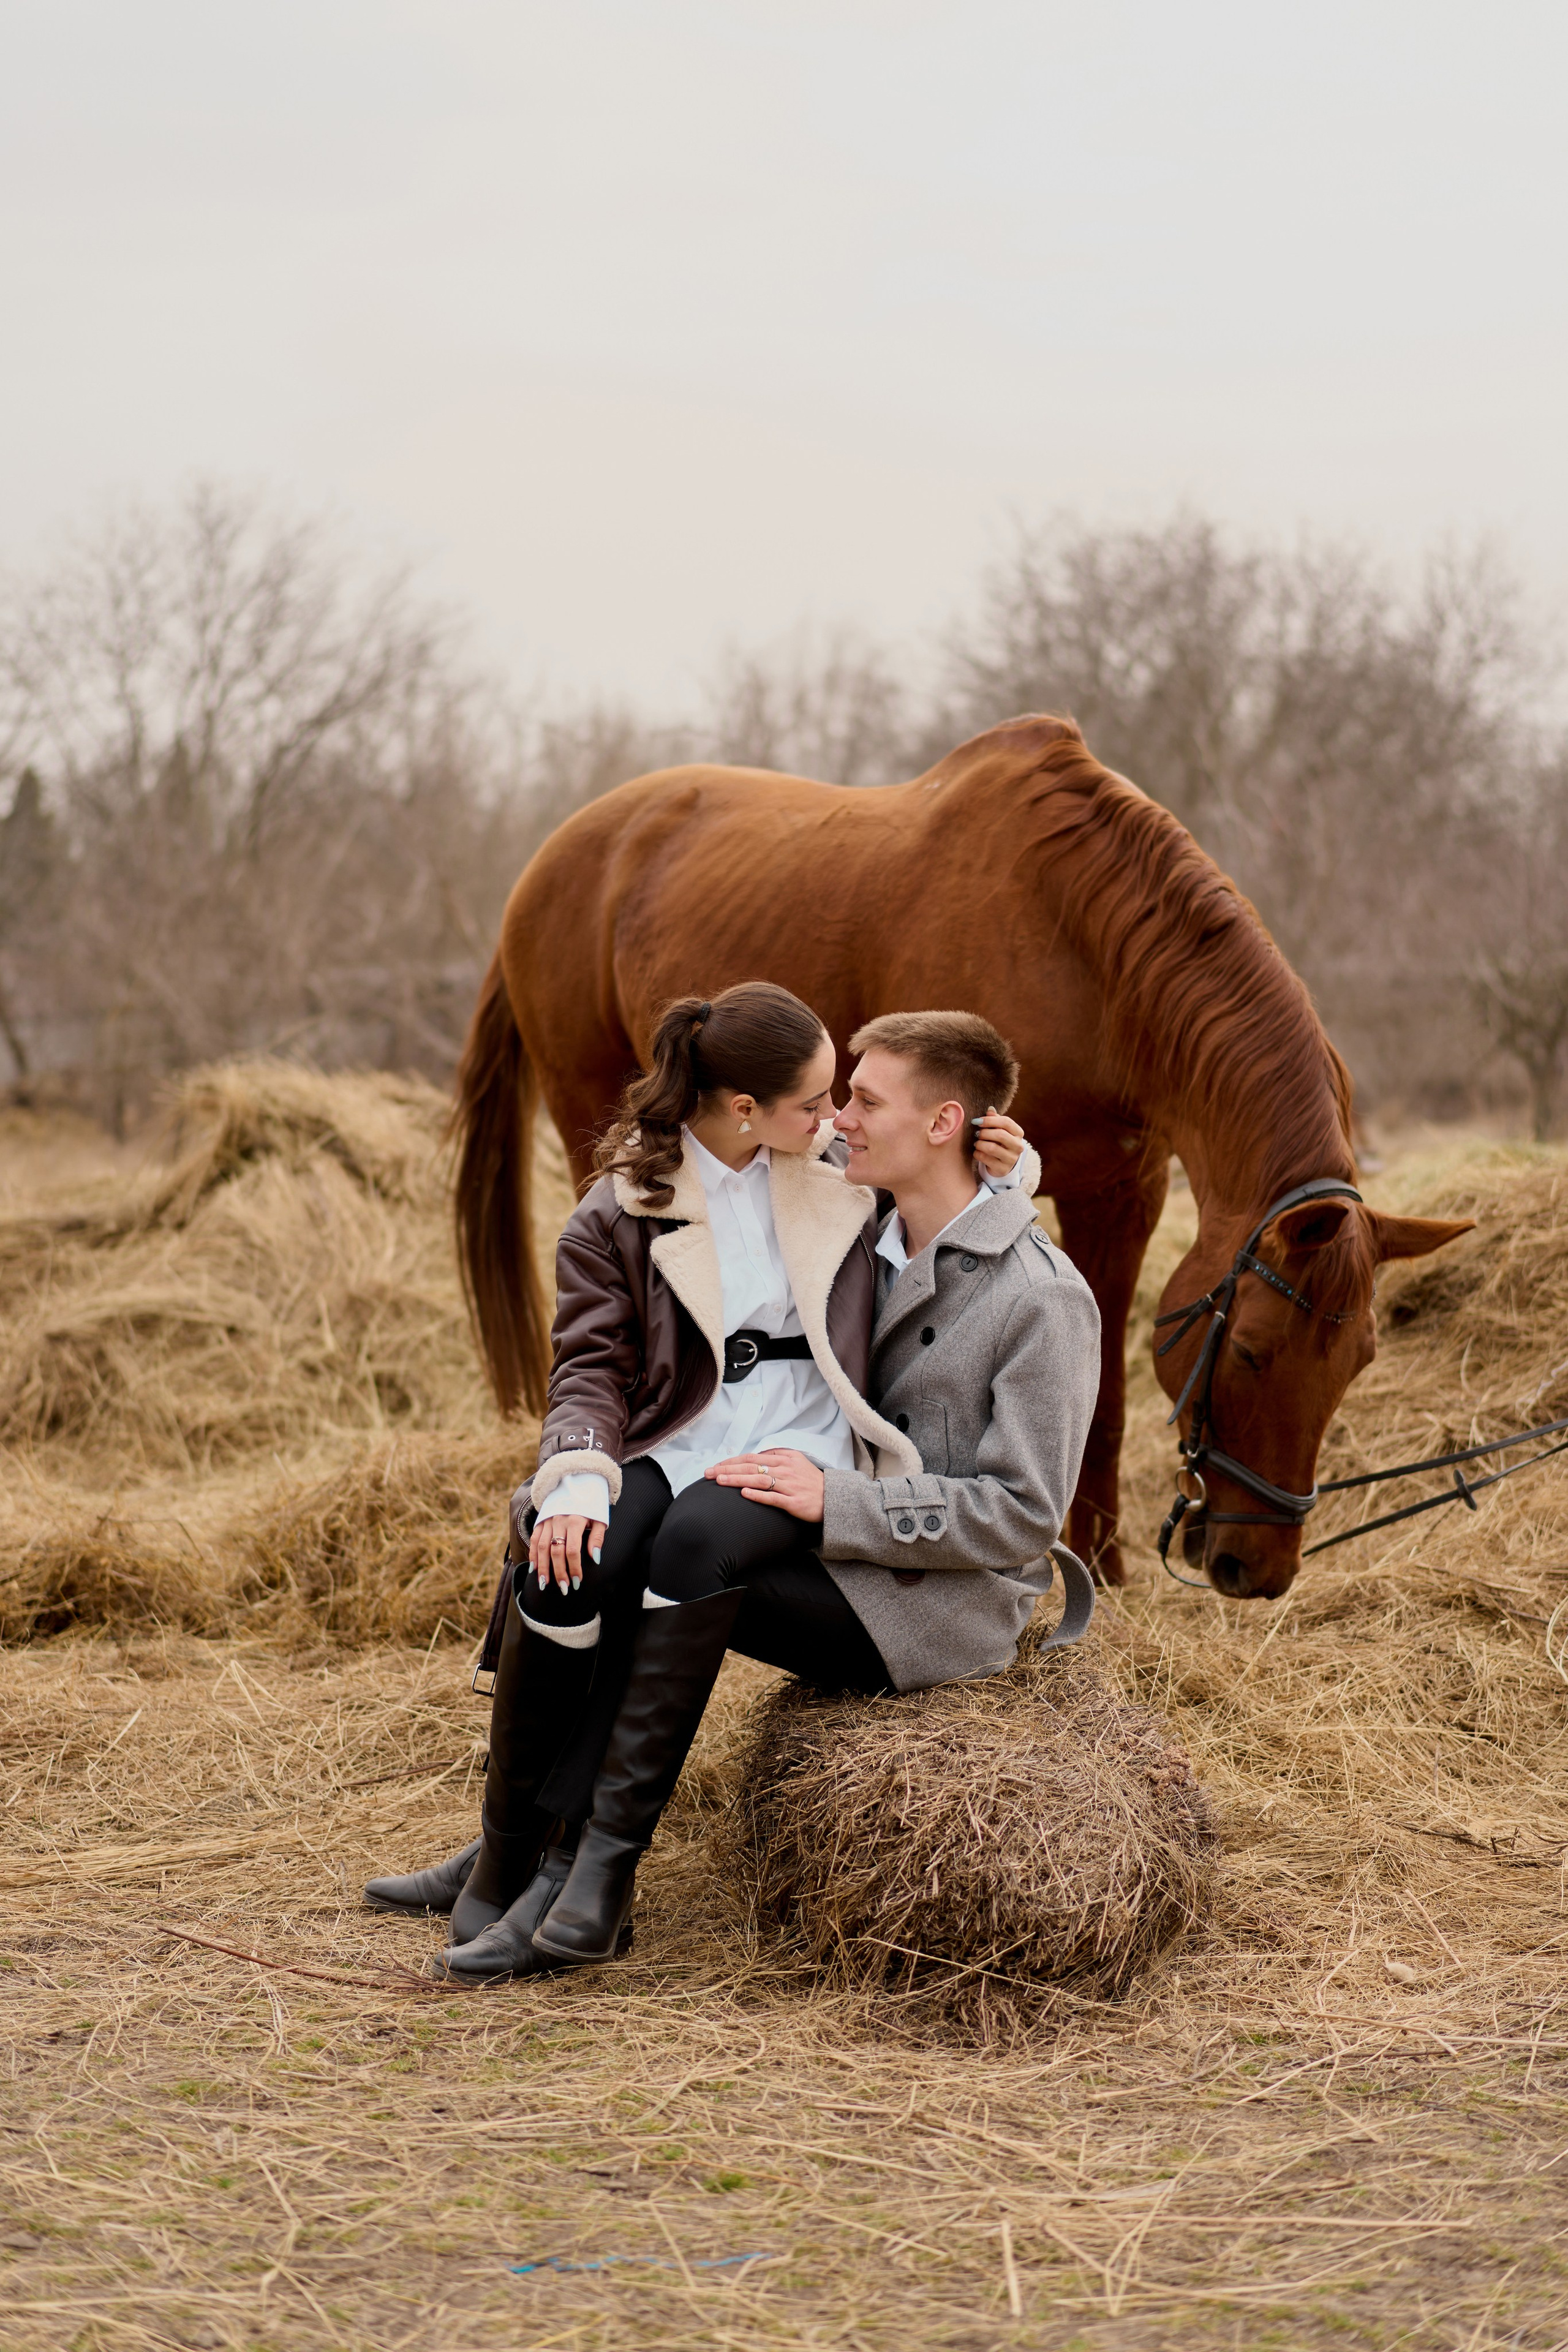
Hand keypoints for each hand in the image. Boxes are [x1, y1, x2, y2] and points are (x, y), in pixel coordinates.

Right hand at [527, 1513, 606, 1592]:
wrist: (576, 1483)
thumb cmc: (591, 1506)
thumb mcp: (599, 1518)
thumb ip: (597, 1537)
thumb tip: (595, 1558)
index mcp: (575, 1520)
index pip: (573, 1550)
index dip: (574, 1568)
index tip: (577, 1582)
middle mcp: (559, 1521)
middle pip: (556, 1551)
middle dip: (559, 1572)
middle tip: (563, 1588)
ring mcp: (548, 1521)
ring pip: (542, 1547)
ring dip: (543, 1567)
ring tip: (544, 1584)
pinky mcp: (540, 1521)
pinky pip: (534, 1540)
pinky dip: (533, 1555)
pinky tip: (533, 1569)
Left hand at [705, 1448, 825, 1520]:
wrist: (834, 1498)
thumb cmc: (812, 1482)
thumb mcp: (797, 1461)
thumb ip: (777, 1456)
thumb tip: (756, 1456)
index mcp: (785, 1458)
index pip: (753, 1457)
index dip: (732, 1461)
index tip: (716, 1465)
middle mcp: (786, 1470)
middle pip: (752, 1467)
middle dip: (727, 1469)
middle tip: (708, 1473)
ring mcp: (790, 1485)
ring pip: (759, 1480)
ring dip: (737, 1480)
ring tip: (719, 1481)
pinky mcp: (794, 1502)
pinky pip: (773, 1498)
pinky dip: (757, 1495)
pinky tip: (743, 1494)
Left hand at [973, 1107, 1025, 1178]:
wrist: (1002, 1163)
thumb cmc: (999, 1142)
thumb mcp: (999, 1129)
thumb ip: (995, 1119)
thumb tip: (990, 1109)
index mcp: (1018, 1133)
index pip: (1006, 1122)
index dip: (989, 1120)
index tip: (977, 1121)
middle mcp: (1018, 1146)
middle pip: (1000, 1134)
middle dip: (984, 1133)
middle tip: (976, 1133)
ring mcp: (1012, 1158)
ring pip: (992, 1148)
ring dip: (980, 1144)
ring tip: (976, 1143)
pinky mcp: (1003, 1169)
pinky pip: (986, 1159)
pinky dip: (978, 1154)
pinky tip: (977, 1152)